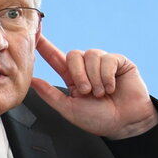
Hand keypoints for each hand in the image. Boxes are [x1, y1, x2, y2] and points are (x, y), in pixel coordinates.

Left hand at [30, 35, 157, 139]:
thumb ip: (50, 94)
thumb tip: (31, 81)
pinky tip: (112, 87)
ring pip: (91, 55)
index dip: (45, 45)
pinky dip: (108, 76)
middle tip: (87, 92)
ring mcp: (103, 63)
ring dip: (95, 78)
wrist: (125, 124)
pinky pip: (108, 59)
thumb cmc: (99, 119)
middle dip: (78, 74)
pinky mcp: (119, 62)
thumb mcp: (69, 109)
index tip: (34, 33)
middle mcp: (87, 67)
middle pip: (73, 54)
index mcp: (73, 77)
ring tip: (101, 93)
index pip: (55, 57)